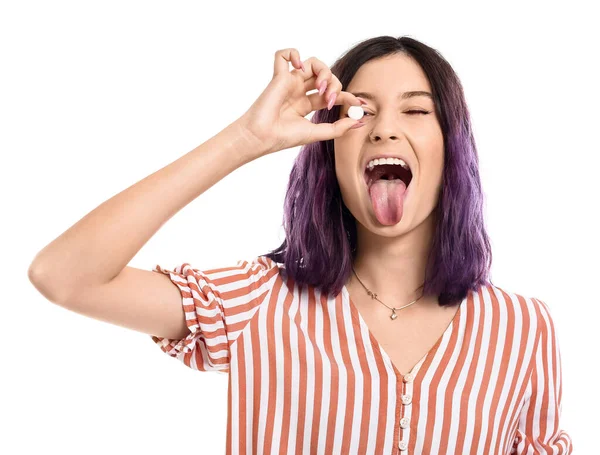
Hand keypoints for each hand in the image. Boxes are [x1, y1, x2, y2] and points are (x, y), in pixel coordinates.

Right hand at [237, 48, 365, 156]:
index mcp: (307, 104)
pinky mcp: (278, 76)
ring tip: (321, 87)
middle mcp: (299, 91)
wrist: (262, 137)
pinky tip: (299, 66)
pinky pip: (282, 54)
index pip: (332, 93)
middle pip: (325, 76)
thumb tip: (358, 120)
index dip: (347, 96)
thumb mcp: (317, 133)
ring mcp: (289, 82)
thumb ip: (338, 128)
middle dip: (334, 85)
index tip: (359, 103)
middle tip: (330, 99)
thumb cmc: (284, 137)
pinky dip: (293, 53)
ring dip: (323, 72)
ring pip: (312, 63)